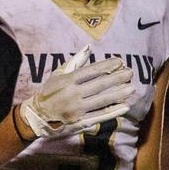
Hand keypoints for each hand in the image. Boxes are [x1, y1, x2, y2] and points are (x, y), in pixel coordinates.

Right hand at [19, 45, 134, 138]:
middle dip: (117, 78)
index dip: (107, 65)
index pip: (91, 71)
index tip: (120, 62)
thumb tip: (88, 48)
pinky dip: (113, 111)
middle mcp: (72, 94)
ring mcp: (77, 109)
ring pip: (102, 100)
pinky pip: (100, 115)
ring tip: (131, 88)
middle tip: (130, 73)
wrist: (37, 116)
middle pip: (100, 84)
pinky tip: (124, 106)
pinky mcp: (80, 121)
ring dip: (119, 94)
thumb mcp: (57, 75)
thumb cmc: (48, 93)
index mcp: (67, 81)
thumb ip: (75, 62)